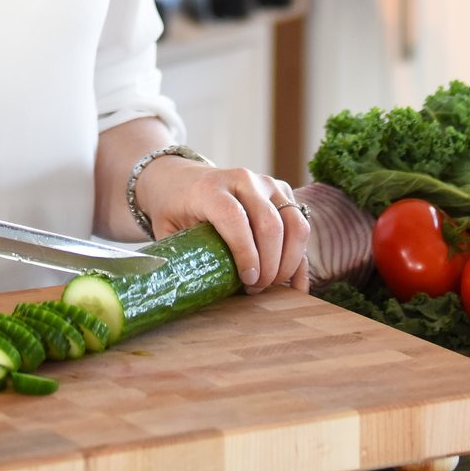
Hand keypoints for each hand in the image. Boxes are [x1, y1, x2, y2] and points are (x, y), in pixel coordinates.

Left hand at [134, 156, 310, 292]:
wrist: (182, 178)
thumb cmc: (174, 208)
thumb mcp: (167, 228)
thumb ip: (180, 254)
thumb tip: (192, 292)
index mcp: (211, 187)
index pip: (234, 217)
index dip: (245, 252)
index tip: (248, 280)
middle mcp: (243, 180)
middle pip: (270, 222)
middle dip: (270, 263)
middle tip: (258, 289)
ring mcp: (267, 184)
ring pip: (295, 223)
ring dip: (289, 261)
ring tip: (272, 286)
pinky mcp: (283, 193)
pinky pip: (301, 226)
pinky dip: (301, 259)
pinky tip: (297, 286)